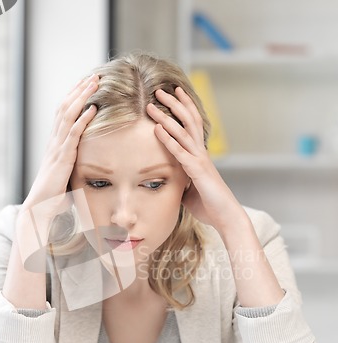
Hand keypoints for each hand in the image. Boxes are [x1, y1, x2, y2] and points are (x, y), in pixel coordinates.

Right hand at [22, 74, 98, 222]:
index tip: (86, 85)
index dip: (75, 98)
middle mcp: (54, 141)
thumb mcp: (66, 176)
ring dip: (82, 98)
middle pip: (66, 108)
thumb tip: (89, 169)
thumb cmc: (53, 196)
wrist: (40, 207)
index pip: (64, 114)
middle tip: (93, 76)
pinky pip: (73, 134)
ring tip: (94, 83)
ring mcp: (57, 148)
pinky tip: (92, 109)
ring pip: (68, 115)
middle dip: (79, 91)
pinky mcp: (62, 157)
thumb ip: (74, 167)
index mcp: (55, 144)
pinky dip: (83, 120)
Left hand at [146, 87, 245, 234]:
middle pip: (189, 120)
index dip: (184, 108)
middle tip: (160, 89)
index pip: (192, 125)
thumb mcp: (190, 190)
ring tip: (152, 105)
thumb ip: (181, 180)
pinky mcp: (198, 172)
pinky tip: (157, 129)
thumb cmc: (209, 205)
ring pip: (183, 132)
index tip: (173, 94)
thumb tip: (170, 180)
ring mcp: (200, 160)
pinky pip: (180, 152)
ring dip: (166, 117)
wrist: (226, 217)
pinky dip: (168, 140)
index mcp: (200, 155)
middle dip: (174, 103)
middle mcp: (201, 153)